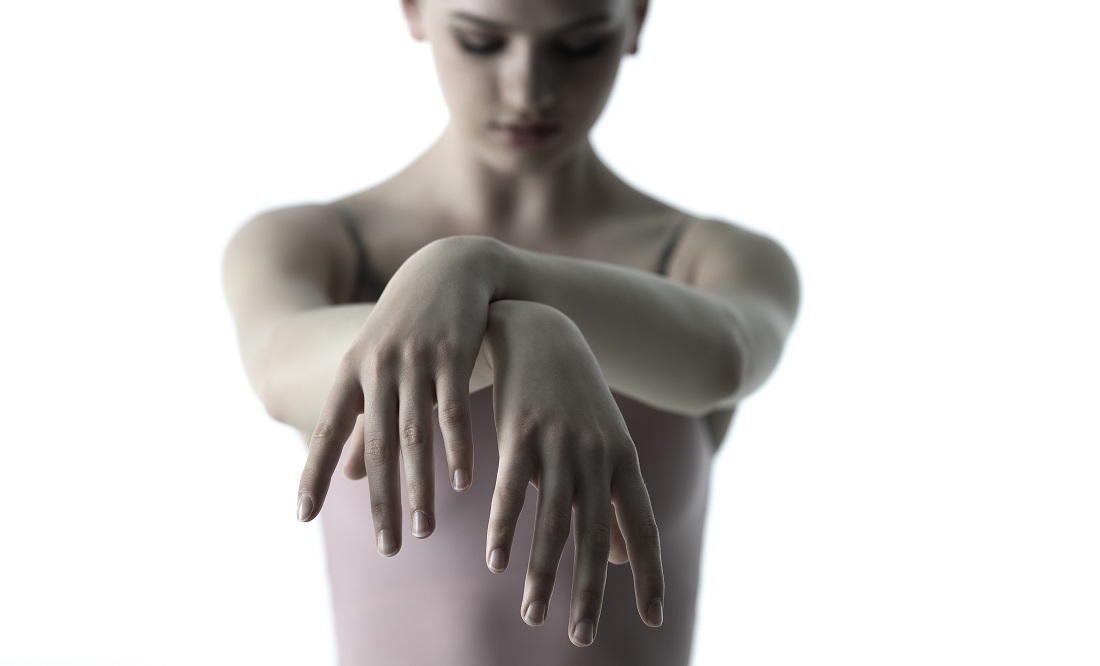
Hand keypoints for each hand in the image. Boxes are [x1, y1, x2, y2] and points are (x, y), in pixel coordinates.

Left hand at [296, 236, 500, 555]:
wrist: (448, 268)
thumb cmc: (408, 326)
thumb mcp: (377, 366)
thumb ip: (362, 420)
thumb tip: (344, 475)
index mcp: (351, 371)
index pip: (325, 430)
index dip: (312, 472)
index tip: (301, 517)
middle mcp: (376, 366)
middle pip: (375, 446)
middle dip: (379, 501)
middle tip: (386, 548)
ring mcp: (413, 358)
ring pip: (413, 435)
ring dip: (419, 488)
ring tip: (423, 531)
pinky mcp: (451, 352)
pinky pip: (451, 410)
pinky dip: (456, 449)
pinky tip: (461, 484)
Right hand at [481, 301, 664, 646]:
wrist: (540, 331)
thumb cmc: (572, 399)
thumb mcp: (602, 446)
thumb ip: (613, 504)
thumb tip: (624, 560)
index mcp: (623, 461)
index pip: (643, 527)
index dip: (650, 573)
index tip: (654, 617)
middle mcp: (598, 456)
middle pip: (598, 535)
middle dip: (590, 590)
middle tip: (581, 636)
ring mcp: (561, 443)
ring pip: (555, 520)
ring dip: (542, 571)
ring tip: (534, 612)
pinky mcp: (522, 430)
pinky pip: (513, 490)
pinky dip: (506, 529)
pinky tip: (498, 561)